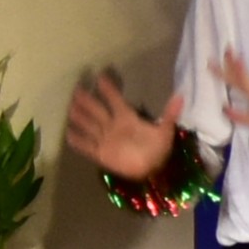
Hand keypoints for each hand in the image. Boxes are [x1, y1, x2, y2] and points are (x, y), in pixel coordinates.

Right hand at [64, 64, 181, 179]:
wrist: (152, 171)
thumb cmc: (158, 150)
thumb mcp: (165, 131)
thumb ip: (170, 114)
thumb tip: (181, 96)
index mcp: (127, 118)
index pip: (115, 100)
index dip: (109, 90)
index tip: (100, 77)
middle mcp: (113, 126)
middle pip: (97, 111)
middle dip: (87, 101)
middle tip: (76, 89)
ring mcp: (105, 139)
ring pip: (89, 125)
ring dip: (80, 117)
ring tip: (69, 107)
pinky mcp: (101, 154)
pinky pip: (86, 146)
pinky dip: (78, 141)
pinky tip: (68, 134)